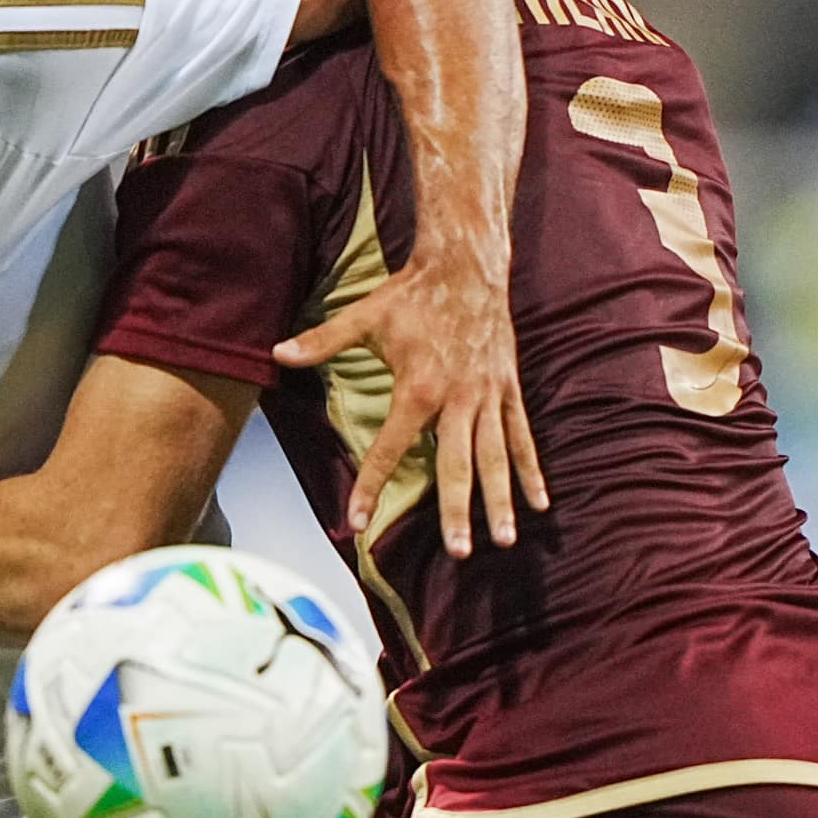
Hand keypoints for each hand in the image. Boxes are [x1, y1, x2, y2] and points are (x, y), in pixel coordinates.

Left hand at [276, 254, 545, 557]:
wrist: (466, 265)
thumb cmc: (412, 293)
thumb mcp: (363, 316)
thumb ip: (321, 341)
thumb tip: (277, 353)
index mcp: (418, 388)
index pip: (390, 448)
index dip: (371, 485)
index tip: (360, 522)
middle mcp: (458, 399)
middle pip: (457, 465)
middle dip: (457, 510)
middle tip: (459, 551)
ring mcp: (488, 396)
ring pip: (496, 457)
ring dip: (500, 500)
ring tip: (505, 539)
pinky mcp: (508, 388)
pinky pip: (522, 436)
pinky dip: (531, 469)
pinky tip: (540, 503)